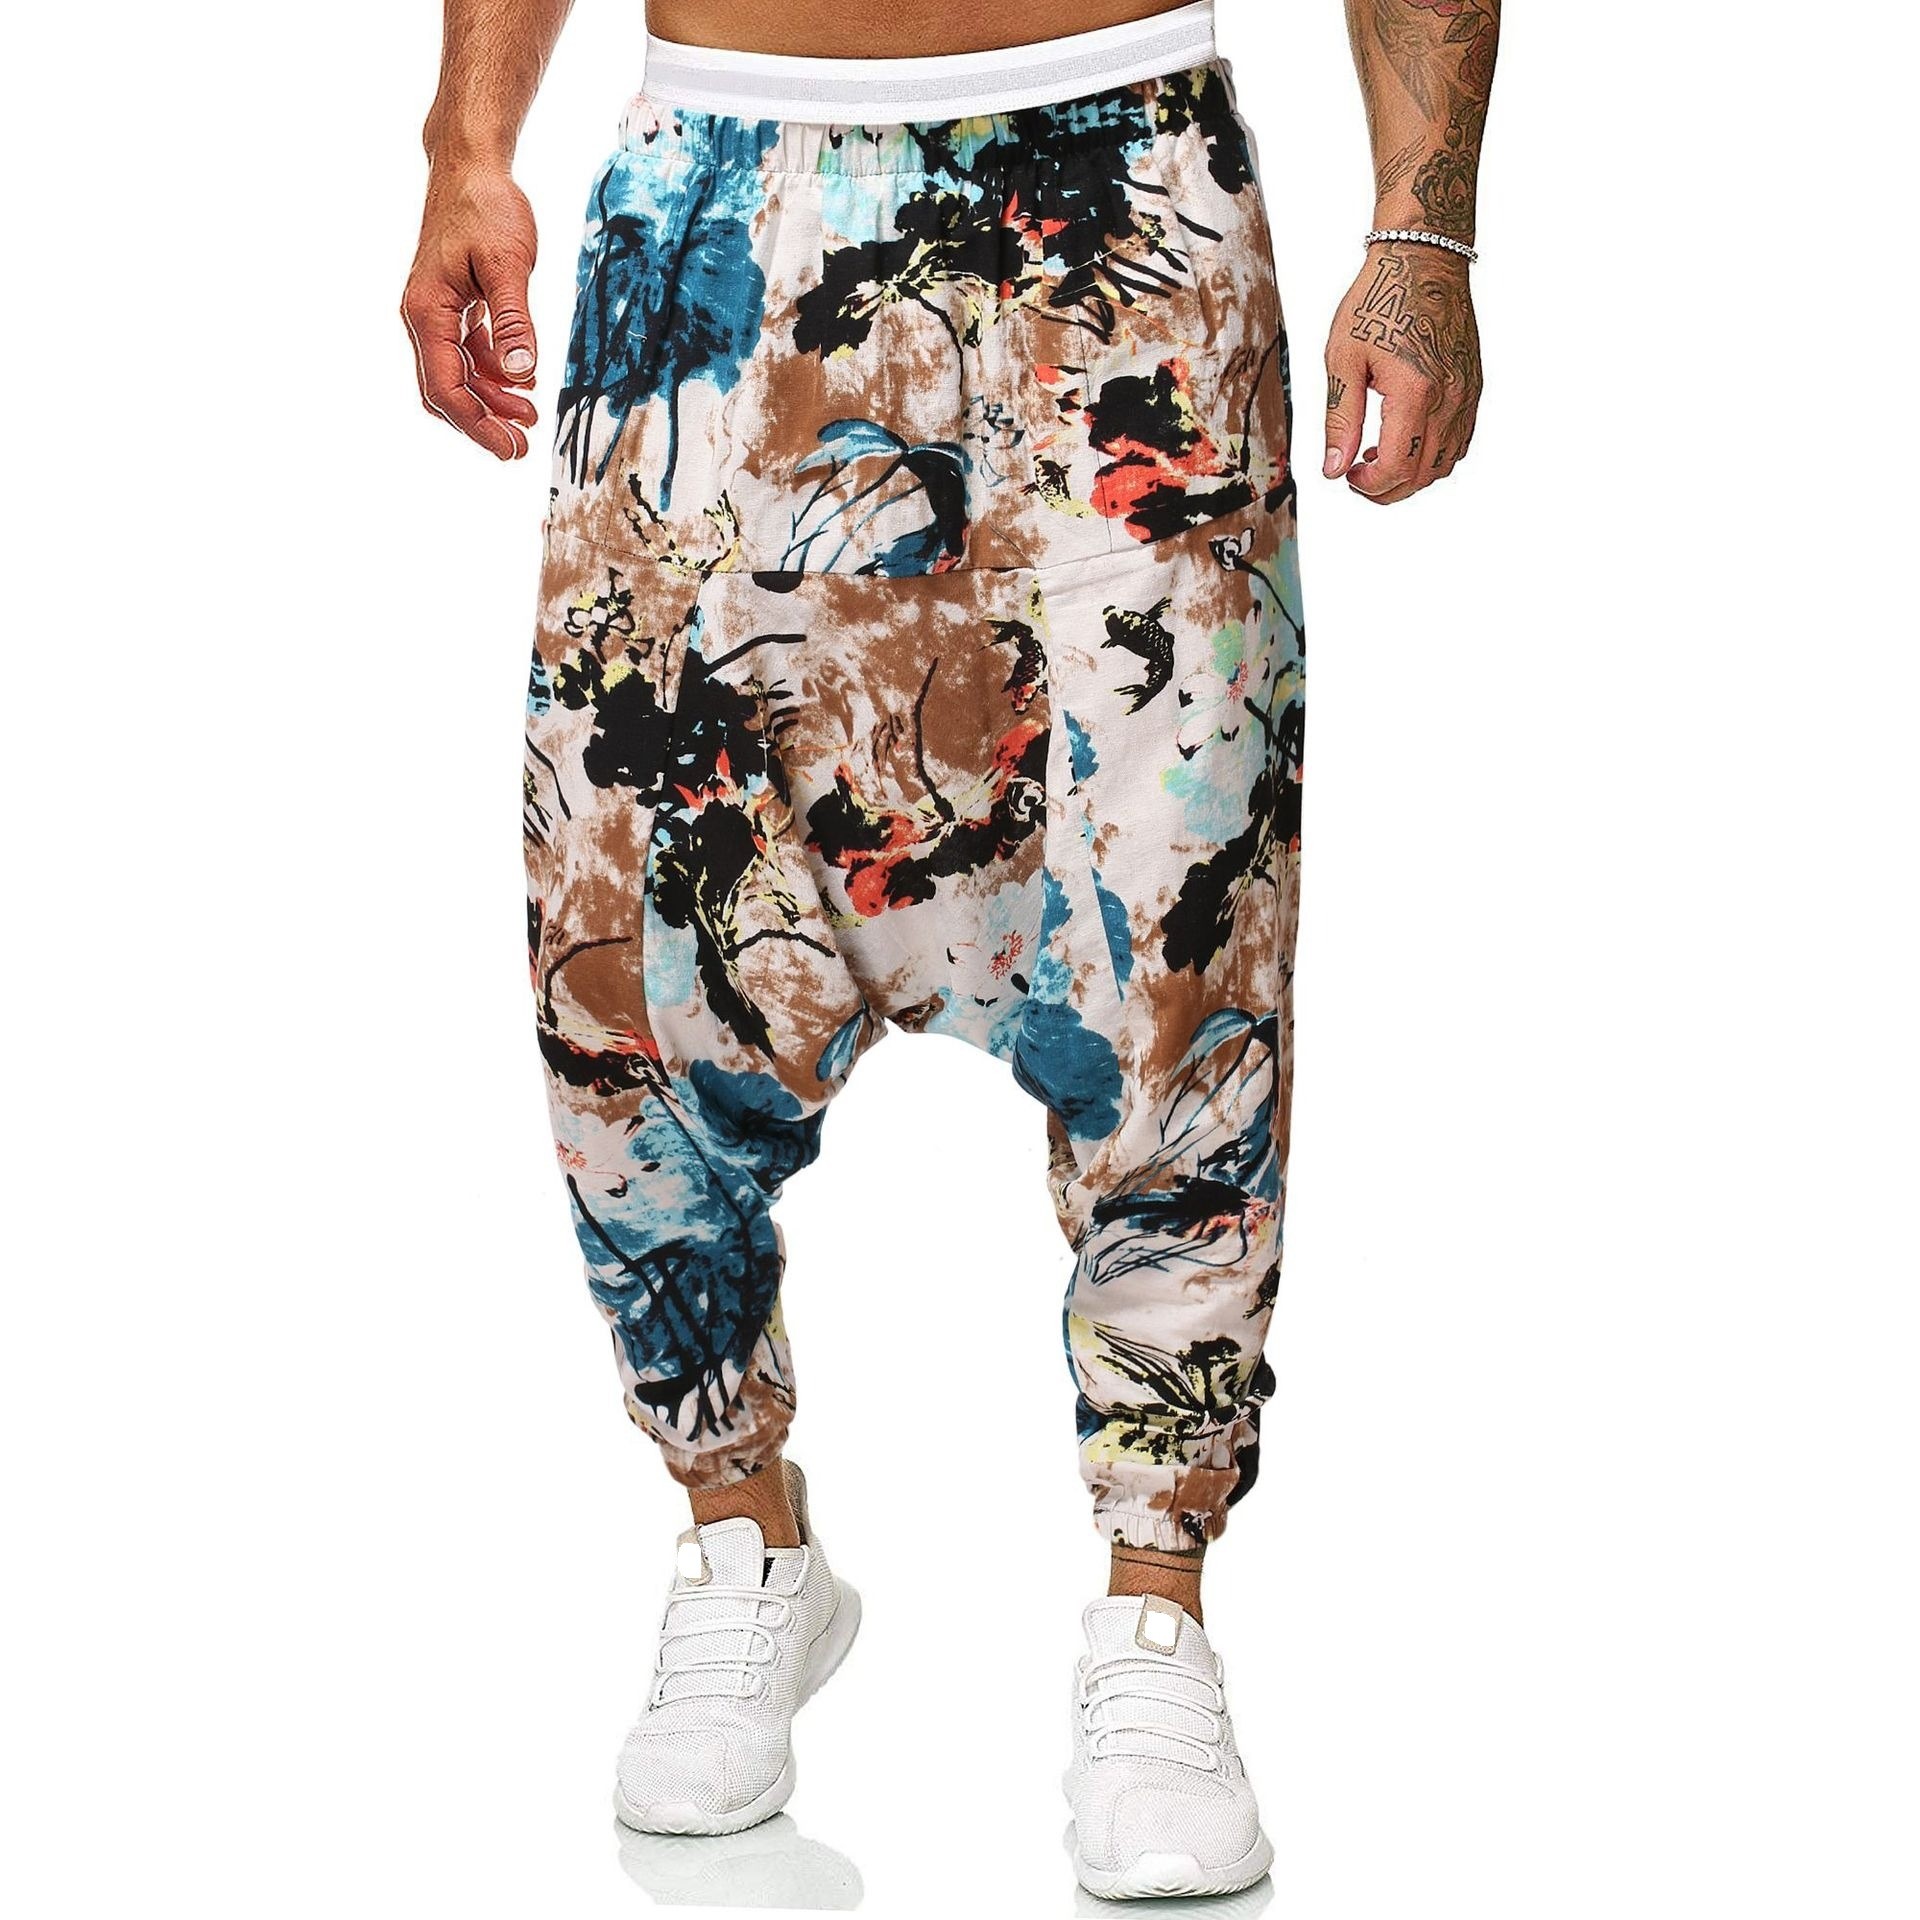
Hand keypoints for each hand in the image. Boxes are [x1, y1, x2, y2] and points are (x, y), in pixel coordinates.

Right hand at [401, 164, 540, 460]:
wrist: (470, 165)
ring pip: (457, 374)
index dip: (478, 425)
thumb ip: (513, 320)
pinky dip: (492, 372)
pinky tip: (521, 380)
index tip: (511, 448)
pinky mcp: (452, 305)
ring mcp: (436, 312)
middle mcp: (423, 317)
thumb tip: (520, 373)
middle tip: (522, 447)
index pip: (445, 388)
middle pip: (446, 390)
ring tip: (529, 417)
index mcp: (427, 312)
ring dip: (490, 399)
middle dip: (483, 422)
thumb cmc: (486, 207)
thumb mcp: (508, 265)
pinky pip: (466, 353)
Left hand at [1322, 243, 1481, 504]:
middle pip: (1422, 476)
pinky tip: (1404, 439)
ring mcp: (1466, 395)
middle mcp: (1449, 398)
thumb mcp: (1343, 360)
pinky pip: (1459, 441)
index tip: (1346, 476)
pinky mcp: (1473, 388)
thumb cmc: (1378, 301)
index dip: (1368, 485)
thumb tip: (1334, 469)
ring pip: (1444, 464)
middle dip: (1386, 488)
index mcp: (1414, 392)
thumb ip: (1340, 419)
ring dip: (1410, 475)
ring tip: (1376, 455)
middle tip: (1356, 475)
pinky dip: (1432, 455)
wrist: (1424, 260)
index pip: (1395, 468)